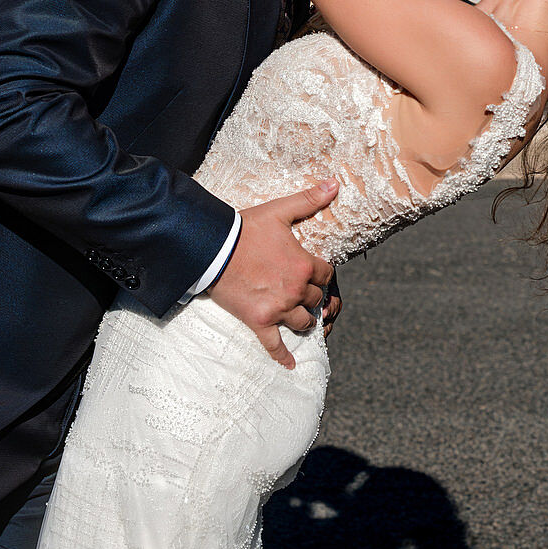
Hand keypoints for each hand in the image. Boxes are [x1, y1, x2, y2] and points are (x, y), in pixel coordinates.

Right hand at [206, 180, 338, 368]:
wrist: (212, 248)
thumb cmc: (246, 228)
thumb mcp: (280, 210)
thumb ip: (310, 199)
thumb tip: (335, 183)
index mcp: (304, 264)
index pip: (327, 274)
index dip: (321, 273)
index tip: (314, 272)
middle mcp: (296, 289)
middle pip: (316, 300)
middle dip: (312, 295)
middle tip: (303, 292)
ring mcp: (278, 308)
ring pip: (303, 323)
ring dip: (304, 321)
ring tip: (301, 318)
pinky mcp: (259, 321)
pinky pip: (274, 345)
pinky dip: (283, 356)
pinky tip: (291, 365)